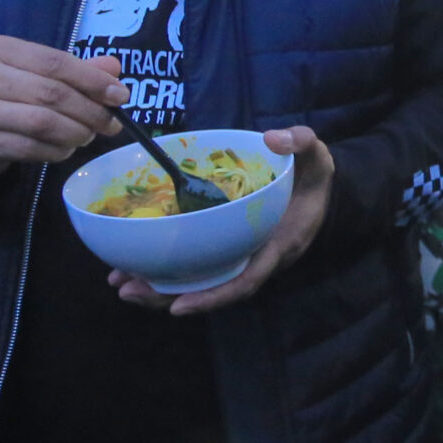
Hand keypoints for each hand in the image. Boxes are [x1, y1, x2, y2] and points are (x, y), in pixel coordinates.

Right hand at [0, 36, 122, 176]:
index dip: (93, 80)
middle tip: (110, 124)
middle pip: (51, 93)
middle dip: (90, 111)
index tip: (120, 96)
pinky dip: (56, 151)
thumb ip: (72, 70)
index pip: (55, 62)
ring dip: (75, 133)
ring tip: (87, 136)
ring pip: (42, 123)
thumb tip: (114, 69)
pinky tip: (64, 149)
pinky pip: (29, 148)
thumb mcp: (30, 73)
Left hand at [109, 127, 335, 315]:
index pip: (246, 280)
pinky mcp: (230, 251)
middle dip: (169, 297)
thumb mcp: (316, 156)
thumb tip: (272, 137)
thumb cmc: (313, 177)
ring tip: (120, 285)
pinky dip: (168, 271)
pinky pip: (199, 268)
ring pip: (201, 284)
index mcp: (278, 245)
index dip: (213, 296)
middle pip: (212, 291)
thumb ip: (300, 143)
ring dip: (160, 289)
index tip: (178, 305)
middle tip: (128, 290)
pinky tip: (135, 266)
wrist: (321, 191)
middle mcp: (257, 261)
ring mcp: (242, 258)